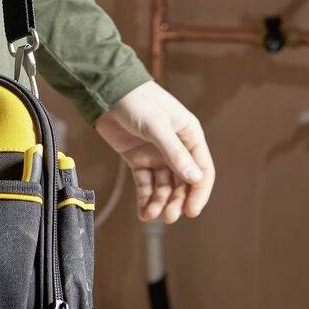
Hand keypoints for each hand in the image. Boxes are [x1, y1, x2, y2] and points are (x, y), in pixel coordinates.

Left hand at [94, 80, 215, 224]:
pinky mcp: (138, 159)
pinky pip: (145, 183)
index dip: (199, 192)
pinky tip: (143, 211)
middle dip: (176, 201)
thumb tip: (195, 179)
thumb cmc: (137, 101)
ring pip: (164, 186)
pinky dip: (145, 198)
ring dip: (160, 202)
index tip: (191, 211)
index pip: (202, 170)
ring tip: (151, 215)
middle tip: (168, 217)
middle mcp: (176, 148)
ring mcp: (156, 155)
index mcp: (189, 136)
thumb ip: (175, 153)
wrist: (106, 91)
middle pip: (182, 183)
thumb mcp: (157, 126)